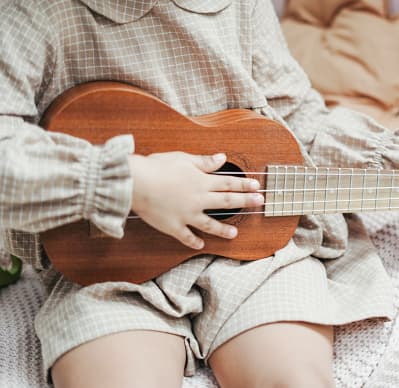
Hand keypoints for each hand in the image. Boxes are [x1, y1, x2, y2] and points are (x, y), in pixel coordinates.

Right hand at [127, 152, 263, 249]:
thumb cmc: (157, 167)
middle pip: (226, 201)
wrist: (135, 183)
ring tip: (234, 233)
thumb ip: (204, 161)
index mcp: (201, 182)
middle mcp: (198, 199)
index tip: (256, 186)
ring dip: (223, 230)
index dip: (244, 185)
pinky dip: (194, 241)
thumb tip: (223, 158)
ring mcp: (186, 215)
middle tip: (259, 203)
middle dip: (245, 202)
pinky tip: (201, 244)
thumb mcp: (183, 159)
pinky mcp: (173, 226)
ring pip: (210, 224)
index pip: (228, 183)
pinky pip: (186, 236)